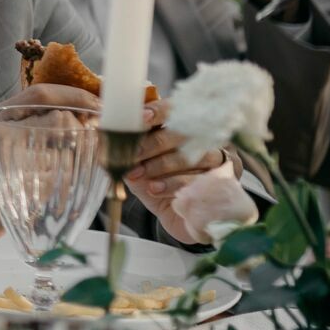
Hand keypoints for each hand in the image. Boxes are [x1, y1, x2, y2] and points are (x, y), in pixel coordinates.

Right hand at [0, 83, 100, 268]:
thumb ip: (13, 136)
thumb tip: (62, 126)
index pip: (39, 93)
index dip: (76, 96)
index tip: (100, 107)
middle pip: (55, 118)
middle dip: (88, 129)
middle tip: (105, 140)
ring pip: (59, 150)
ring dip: (83, 160)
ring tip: (90, 169)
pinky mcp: (3, 194)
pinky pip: (51, 183)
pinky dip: (70, 187)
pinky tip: (71, 195)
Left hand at [125, 97, 231, 244]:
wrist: (179, 219)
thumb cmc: (158, 187)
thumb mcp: (138, 167)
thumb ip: (127, 152)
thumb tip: (104, 139)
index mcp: (185, 128)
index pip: (176, 110)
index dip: (158, 111)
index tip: (139, 118)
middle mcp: (208, 139)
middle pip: (183, 132)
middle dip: (152, 143)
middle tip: (130, 156)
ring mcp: (220, 160)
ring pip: (191, 155)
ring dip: (159, 165)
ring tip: (138, 175)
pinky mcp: (225, 182)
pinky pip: (198, 178)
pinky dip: (172, 183)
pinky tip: (154, 188)